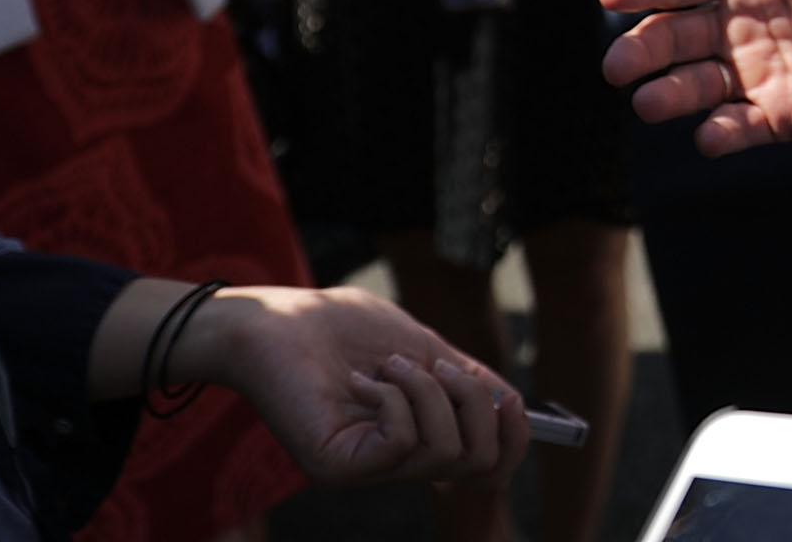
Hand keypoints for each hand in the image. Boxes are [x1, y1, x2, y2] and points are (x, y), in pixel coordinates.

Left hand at [169, 283, 527, 487]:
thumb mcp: (423, 347)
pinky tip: (363, 383)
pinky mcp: (339, 467)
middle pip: (479, 462)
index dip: (514, 440)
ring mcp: (368, 469)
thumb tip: (515, 405)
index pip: (486, 467)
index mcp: (420, 436)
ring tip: (391, 365)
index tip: (513, 400)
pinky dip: (398, 399)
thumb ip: (466, 378)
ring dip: (431, 391)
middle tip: (443, 367)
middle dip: (477, 405)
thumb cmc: (341, 329)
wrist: (276, 321)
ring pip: (446, 452)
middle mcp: (397, 463)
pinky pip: (403, 443)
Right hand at [599, 0, 791, 154]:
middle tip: (617, 64)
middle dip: (645, 47)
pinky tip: (709, 135)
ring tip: (649, 102)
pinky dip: (723, 133)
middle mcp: (746, 22)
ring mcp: (764, 69)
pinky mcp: (789, 113)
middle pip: (679, 34)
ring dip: (672, 93)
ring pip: (700, 83)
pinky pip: (745, 126)